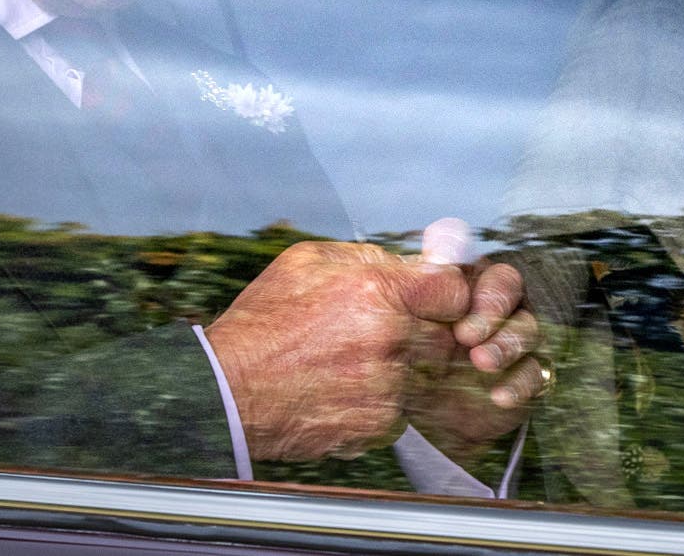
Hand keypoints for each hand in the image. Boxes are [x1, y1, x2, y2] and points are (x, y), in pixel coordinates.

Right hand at [203, 237, 468, 462]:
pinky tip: (345, 389)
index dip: (447, 295)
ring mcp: (387, 387)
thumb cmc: (265, 323)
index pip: (454, 290)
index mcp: (378, 291)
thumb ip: (373, 257)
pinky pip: (402, 409)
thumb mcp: (310, 262)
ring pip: (425, 375)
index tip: (435, 300)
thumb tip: (420, 257)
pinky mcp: (378, 425)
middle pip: (445, 336)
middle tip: (383, 334)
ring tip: (354, 363)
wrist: (230, 390)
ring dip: (403, 369)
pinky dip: (382, 401)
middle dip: (424, 333)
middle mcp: (390, 339)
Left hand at [404, 217, 549, 464]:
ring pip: (528, 329)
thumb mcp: (399, 315)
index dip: (480, 282)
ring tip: (481, 362)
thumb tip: (437, 243)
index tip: (459, 302)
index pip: (481, 264)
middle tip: (465, 335)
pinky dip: (520, 384)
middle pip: (509, 287)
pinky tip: (499, 396)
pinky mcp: (522, 378)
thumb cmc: (403, 352)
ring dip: (507, 345)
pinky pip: (536, 374)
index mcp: (462, 282)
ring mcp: (511, 341)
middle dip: (492, 307)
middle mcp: (492, 305)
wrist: (412, 411)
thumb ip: (415, 282)